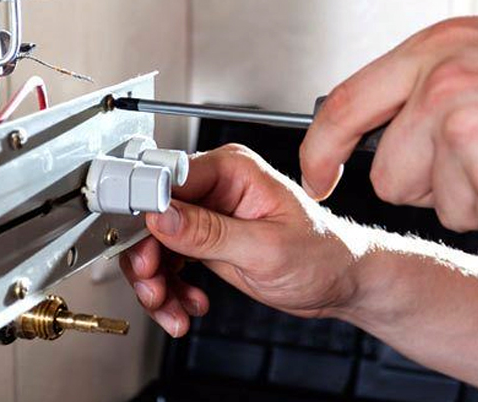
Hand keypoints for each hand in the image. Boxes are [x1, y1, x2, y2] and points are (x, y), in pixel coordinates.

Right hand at [120, 144, 365, 336]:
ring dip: (156, 281)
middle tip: (154, 287)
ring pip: (154, 244)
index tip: (137, 242)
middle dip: (148, 258)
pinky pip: (167, 262)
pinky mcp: (203, 240)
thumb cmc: (322, 254)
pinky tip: (186, 305)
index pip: (169, 180)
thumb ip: (209, 232)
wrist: (340, 282)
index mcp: (231, 169)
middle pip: (153, 215)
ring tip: (171, 308)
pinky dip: (169, 290)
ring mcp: (206, 215)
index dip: (146, 210)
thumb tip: (162, 214)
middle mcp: (214, 187)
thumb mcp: (265, 248)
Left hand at [300, 16, 477, 247]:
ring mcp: (472, 138)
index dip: (321, 150)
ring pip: (446, 207)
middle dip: (434, 183)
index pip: (344, 106)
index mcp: (437, 49)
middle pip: (391, 178)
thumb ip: (432, 81)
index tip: (316, 177)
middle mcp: (445, 89)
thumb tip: (378, 127)